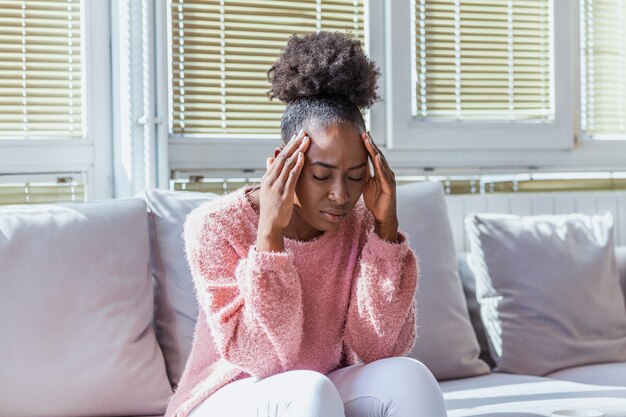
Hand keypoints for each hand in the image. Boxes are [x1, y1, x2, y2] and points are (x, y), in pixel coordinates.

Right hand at [256, 130, 309, 250]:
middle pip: (283, 156)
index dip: (289, 145)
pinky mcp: (283, 194)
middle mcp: (270, 179)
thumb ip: (270, 172)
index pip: (279, 157)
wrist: (269, 224)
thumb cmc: (272, 207)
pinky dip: (297, 165)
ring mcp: (276, 186)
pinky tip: (302, 156)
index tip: (298, 136)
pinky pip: (291, 176)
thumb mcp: (269, 188)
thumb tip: (269, 158)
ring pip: (287, 164)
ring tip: (306, 140)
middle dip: (294, 143)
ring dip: (297, 150)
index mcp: (267, 177)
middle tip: (303, 132)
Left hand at [361, 131, 397, 241]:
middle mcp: (386, 173)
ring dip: (375, 151)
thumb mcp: (366, 184)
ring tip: (369, 141)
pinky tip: (376, 158)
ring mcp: (389, 179)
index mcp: (380, 172)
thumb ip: (364, 174)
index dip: (368, 145)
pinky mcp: (389, 188)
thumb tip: (355, 164)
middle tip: (365, 133)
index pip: (373, 156)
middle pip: (378, 155)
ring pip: (381, 162)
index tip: (362, 135)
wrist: (383, 217)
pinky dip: (380, 165)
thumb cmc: (375, 201)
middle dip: (371, 144)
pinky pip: (384, 175)